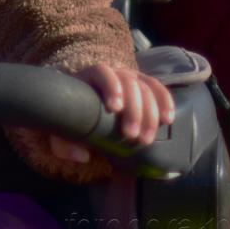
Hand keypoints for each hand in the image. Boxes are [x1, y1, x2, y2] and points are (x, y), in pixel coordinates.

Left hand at [47, 64, 175, 163]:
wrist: (84, 108)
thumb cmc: (73, 117)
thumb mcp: (62, 130)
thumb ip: (63, 144)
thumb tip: (81, 155)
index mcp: (89, 75)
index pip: (102, 72)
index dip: (111, 87)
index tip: (115, 108)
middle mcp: (113, 72)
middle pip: (128, 83)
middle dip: (133, 110)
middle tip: (131, 135)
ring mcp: (130, 77)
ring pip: (145, 88)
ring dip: (149, 114)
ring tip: (145, 139)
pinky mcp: (144, 85)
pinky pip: (158, 88)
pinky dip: (165, 102)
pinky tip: (167, 120)